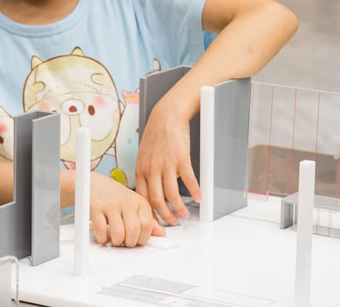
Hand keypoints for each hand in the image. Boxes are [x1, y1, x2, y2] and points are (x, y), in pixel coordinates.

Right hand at [88, 172, 162, 246]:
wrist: (94, 183)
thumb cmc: (115, 197)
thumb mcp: (135, 206)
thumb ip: (147, 220)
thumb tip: (161, 235)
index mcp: (140, 202)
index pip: (147, 225)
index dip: (142, 238)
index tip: (136, 240)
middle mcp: (127, 201)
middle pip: (133, 231)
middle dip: (129, 243)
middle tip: (124, 242)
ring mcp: (111, 204)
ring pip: (118, 233)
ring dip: (116, 242)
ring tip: (114, 240)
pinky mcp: (96, 207)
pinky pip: (101, 231)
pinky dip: (102, 238)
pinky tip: (103, 235)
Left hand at [135, 104, 200, 225]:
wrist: (167, 115)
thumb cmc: (156, 135)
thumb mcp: (143, 156)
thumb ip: (146, 173)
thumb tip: (151, 192)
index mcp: (141, 170)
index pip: (142, 199)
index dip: (149, 214)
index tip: (156, 224)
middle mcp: (151, 169)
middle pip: (156, 200)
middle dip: (165, 216)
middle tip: (172, 223)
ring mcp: (166, 164)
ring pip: (171, 194)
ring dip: (180, 208)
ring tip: (185, 215)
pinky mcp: (181, 158)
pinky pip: (189, 180)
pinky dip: (195, 191)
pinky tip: (199, 198)